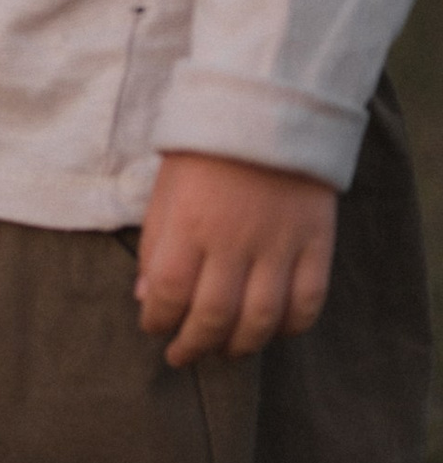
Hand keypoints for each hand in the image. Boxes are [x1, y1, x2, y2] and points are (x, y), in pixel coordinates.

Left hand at [135, 153, 336, 365]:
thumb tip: (146, 298)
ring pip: (260, 320)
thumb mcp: (165, 187)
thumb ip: (155, 243)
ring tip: (224, 353)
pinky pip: (308, 302)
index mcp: (189, 223)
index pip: (167, 293)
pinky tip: (272, 332)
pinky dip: (290, 327)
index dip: (157, 320)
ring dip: (239, 347)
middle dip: (193, 346)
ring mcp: (279, 245)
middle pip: (213, 317)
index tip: (153, 327)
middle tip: (182, 356)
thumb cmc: (207, 149)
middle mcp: (234, 240)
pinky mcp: (316, 243)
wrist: (271, 106)